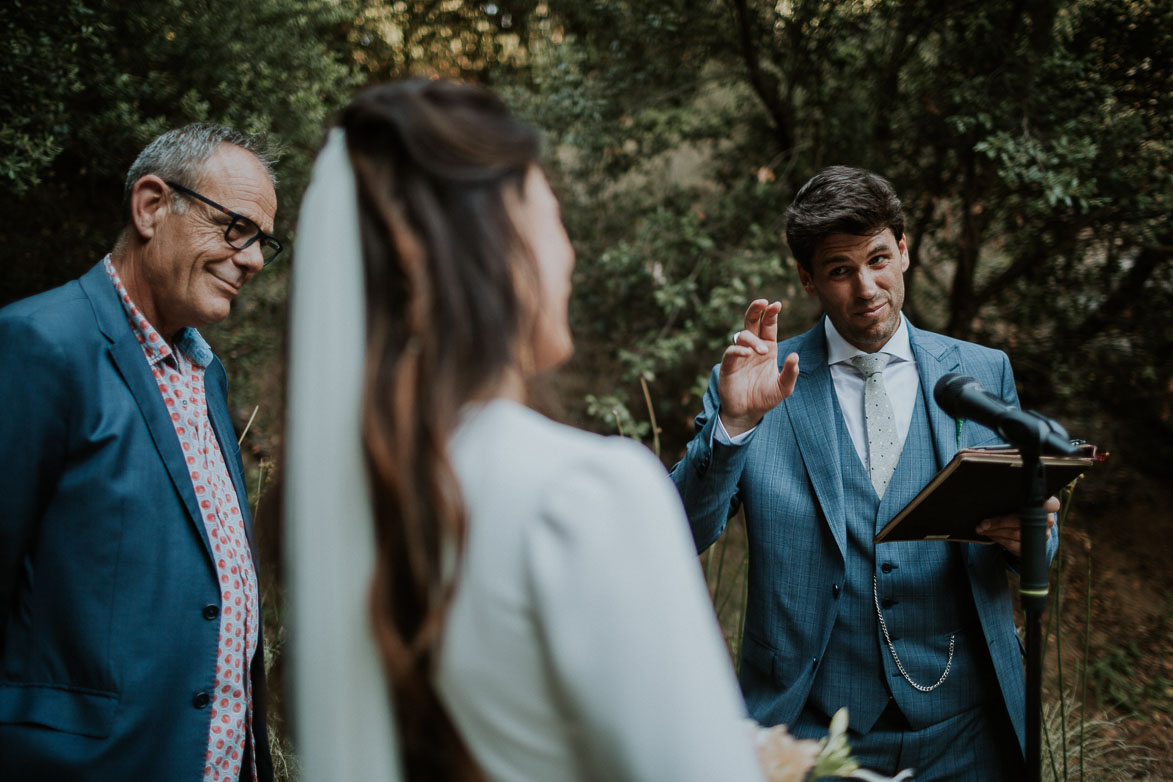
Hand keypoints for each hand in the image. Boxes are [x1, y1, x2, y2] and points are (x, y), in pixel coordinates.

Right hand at [718, 300, 799, 435]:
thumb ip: (790, 373)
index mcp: (768, 348)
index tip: (777, 304)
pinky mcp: (728, 365)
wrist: (747, 413)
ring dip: (753, 339)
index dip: (771, 314)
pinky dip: (738, 350)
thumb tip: (795, 356)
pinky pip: (731, 352)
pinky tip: (747, 354)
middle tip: (763, 302)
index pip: (769, 326)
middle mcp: (753, 348)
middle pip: (752, 322)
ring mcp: (740, 355)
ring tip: (763, 352)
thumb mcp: (784, 388)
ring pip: (743, 335)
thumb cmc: (766, 398)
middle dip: (756, 309)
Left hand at [975, 495, 1059, 556]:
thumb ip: (1014, 495)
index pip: (1046, 503)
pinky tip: (991, 535)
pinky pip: (1013, 545)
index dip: (1029, 503)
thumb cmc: (1020, 507)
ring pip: (1015, 534)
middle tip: (982, 524)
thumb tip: (992, 494)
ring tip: (982, 529)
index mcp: (1047, 503)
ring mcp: (1043, 535)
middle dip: (997, 522)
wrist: (1028, 525)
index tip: (1006, 503)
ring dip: (995, 532)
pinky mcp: (1033, 547)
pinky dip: (999, 539)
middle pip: (1020, 520)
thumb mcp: (1020, 499)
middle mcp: (1048, 520)